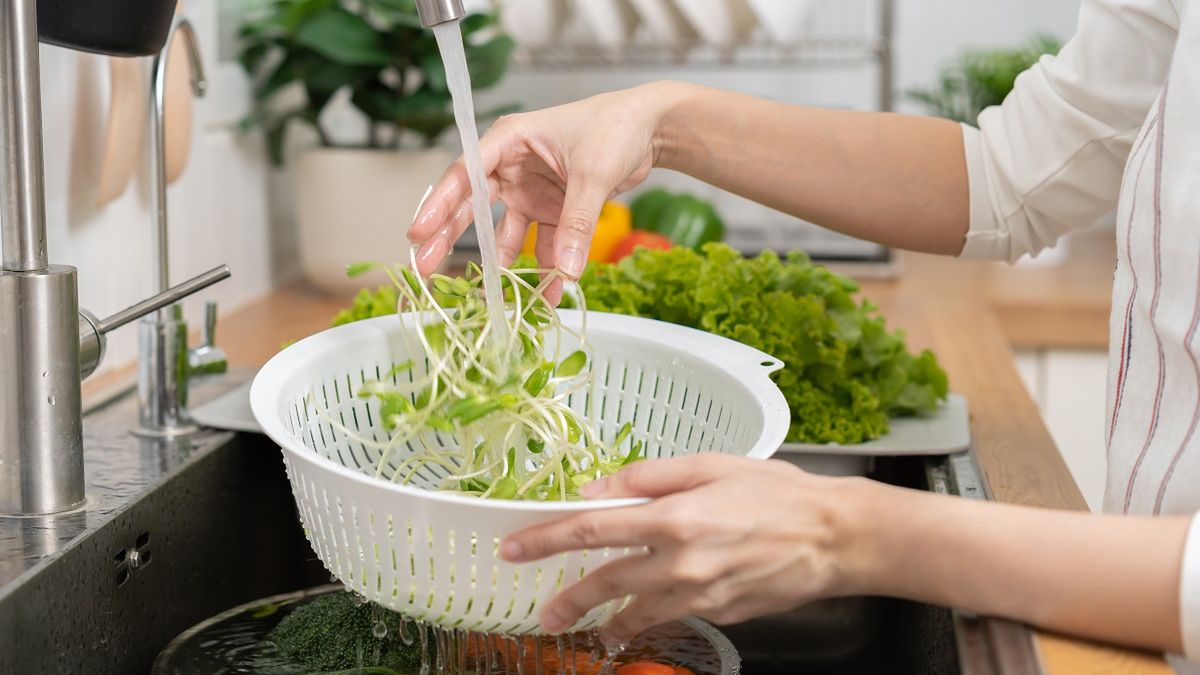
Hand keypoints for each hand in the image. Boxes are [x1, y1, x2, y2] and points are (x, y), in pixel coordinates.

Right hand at [408, 83, 676, 302]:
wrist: (650, 128)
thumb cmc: (615, 128)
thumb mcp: (592, 174)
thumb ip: (575, 222)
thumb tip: (564, 272)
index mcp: (509, 140)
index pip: (465, 174)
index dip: (440, 204)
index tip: (418, 232)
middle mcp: (512, 166)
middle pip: (474, 205)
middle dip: (451, 238)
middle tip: (426, 269)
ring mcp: (530, 190)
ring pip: (505, 231)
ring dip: (502, 264)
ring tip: (491, 297)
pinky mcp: (551, 208)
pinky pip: (540, 242)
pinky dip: (544, 267)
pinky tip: (548, 295)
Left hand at [498, 455, 874, 642]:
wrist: (835, 538)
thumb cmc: (777, 492)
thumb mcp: (710, 464)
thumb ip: (647, 476)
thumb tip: (597, 489)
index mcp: (674, 517)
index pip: (593, 530)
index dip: (547, 540)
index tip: (515, 548)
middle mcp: (680, 562)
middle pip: (605, 582)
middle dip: (566, 598)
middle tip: (541, 610)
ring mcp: (699, 595)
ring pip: (634, 612)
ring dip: (601, 619)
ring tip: (577, 626)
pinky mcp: (718, 614)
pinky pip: (670, 618)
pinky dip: (647, 621)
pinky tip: (633, 623)